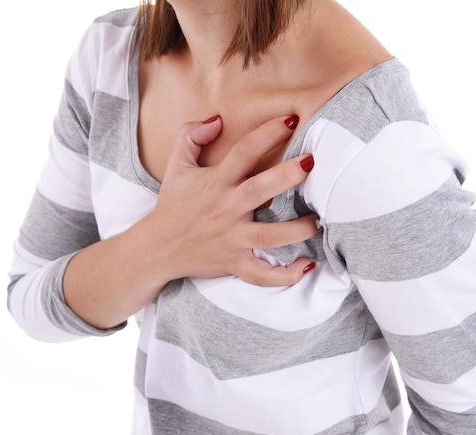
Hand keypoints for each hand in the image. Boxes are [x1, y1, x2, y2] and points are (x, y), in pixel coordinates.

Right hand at [150, 114, 318, 285]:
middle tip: (312, 162)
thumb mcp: (176, 165)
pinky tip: (306, 265)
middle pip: (259, 190)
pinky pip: (262, 274)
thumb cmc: (173, 205)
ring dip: (298, 229)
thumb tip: (217, 119)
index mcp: (216, 182)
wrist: (157, 248)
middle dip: (287, 176)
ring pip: (269, 236)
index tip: (291, 120)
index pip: (243, 152)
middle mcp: (226, 209)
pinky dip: (285, 275)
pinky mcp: (234, 263)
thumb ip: (191, 136)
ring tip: (319, 219)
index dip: (267, 133)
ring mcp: (232, 239)